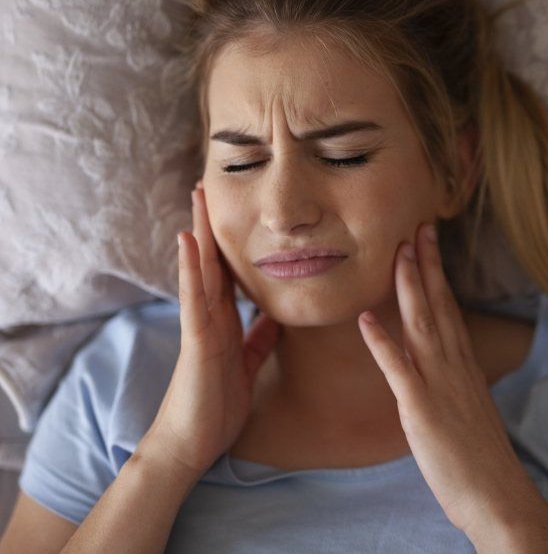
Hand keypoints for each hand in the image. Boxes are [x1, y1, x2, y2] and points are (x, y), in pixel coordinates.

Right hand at [140, 181, 279, 480]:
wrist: (192, 443)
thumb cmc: (216, 405)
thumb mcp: (247, 365)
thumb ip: (258, 340)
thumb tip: (275, 318)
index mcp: (224, 322)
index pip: (228, 274)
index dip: (232, 244)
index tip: (237, 213)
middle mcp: (210, 317)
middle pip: (213, 263)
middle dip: (212, 226)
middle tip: (211, 187)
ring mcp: (200, 325)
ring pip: (200, 271)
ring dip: (199, 233)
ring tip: (198, 197)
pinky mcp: (195, 340)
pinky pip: (194, 299)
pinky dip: (191, 269)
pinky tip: (189, 241)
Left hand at [357, 222, 532, 533]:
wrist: (497, 496)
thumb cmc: (480, 456)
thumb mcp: (469, 404)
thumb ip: (453, 377)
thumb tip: (441, 360)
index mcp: (463, 364)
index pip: (449, 307)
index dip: (437, 272)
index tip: (428, 242)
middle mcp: (453, 365)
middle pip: (438, 304)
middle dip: (425, 264)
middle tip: (416, 227)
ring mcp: (438, 384)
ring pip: (422, 324)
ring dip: (408, 287)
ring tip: (396, 253)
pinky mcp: (421, 409)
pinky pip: (399, 370)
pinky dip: (381, 343)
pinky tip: (364, 319)